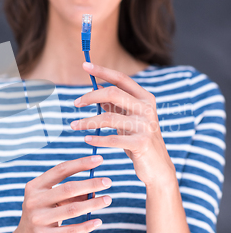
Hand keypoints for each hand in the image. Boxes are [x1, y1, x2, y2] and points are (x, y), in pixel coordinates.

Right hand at [10, 155, 111, 232]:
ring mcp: (37, 219)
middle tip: (108, 182)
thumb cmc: (42, 217)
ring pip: (72, 209)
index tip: (99, 159)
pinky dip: (86, 225)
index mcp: (35, 186)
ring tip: (108, 199)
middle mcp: (33, 200)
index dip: (81, 163)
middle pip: (68, 188)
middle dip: (91, 183)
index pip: (61, 170)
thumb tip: (94, 190)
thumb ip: (69, 195)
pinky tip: (98, 221)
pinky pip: (70, 229)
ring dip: (93, 203)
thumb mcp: (50, 202)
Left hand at [70, 62, 176, 187]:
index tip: (85, 65)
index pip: (121, 78)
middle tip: (75, 103)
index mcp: (145, 98)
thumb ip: (117, 104)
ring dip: (87, 121)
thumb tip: (95, 87)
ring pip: (108, 118)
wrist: (158, 167)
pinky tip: (86, 139)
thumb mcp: (130, 118)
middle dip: (90, 97)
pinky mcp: (142, 143)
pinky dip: (97, 139)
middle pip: (113, 93)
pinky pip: (113, 139)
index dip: (102, 70)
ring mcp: (145, 125)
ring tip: (73, 125)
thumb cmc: (140, 140)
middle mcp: (147, 108)